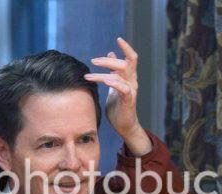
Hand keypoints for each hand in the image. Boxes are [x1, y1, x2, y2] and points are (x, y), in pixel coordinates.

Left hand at [85, 37, 150, 155]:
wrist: (124, 126)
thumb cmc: (118, 107)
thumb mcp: (114, 86)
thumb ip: (113, 71)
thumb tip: (110, 54)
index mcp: (128, 77)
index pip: (131, 58)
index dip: (127, 48)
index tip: (118, 39)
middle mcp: (132, 81)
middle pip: (125, 63)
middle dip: (108, 61)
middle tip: (93, 61)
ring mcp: (131, 91)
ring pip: (122, 74)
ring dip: (104, 72)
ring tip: (89, 75)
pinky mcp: (129, 101)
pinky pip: (124, 89)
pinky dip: (114, 83)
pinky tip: (105, 81)